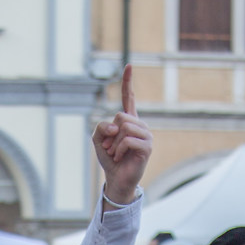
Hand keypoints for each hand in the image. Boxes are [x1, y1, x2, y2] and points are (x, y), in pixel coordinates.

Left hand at [92, 66, 151, 205]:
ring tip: (115, 153)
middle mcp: (140, 125)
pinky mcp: (147, 147)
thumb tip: (117, 126)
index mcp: (129, 120)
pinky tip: (119, 157)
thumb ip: (100, 127)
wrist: (117, 179)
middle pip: (120, 116)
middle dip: (110, 133)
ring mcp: (146, 135)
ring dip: (113, 143)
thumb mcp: (98, 139)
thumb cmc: (109, 159)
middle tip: (110, 147)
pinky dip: (118, 149)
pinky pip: (127, 140)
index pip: (129, 98)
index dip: (128, 82)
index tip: (128, 65)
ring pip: (124, 127)